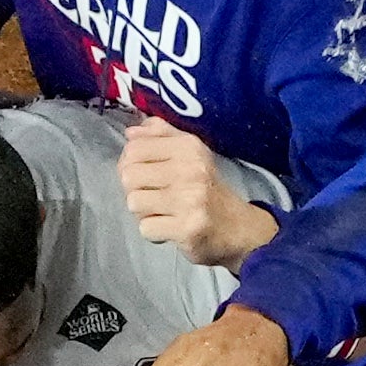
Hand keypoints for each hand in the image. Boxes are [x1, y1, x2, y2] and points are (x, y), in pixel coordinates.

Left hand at [119, 117, 277, 266]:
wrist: (237, 227)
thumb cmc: (206, 188)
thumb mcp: (190, 153)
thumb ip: (160, 136)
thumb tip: (130, 133)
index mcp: (188, 147)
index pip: (134, 148)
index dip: (129, 164)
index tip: (145, 175)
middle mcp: (189, 169)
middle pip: (129, 176)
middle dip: (135, 190)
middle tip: (153, 197)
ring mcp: (189, 200)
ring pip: (134, 203)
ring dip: (143, 212)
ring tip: (163, 213)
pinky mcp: (186, 228)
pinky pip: (146, 229)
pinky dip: (154, 233)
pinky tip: (170, 228)